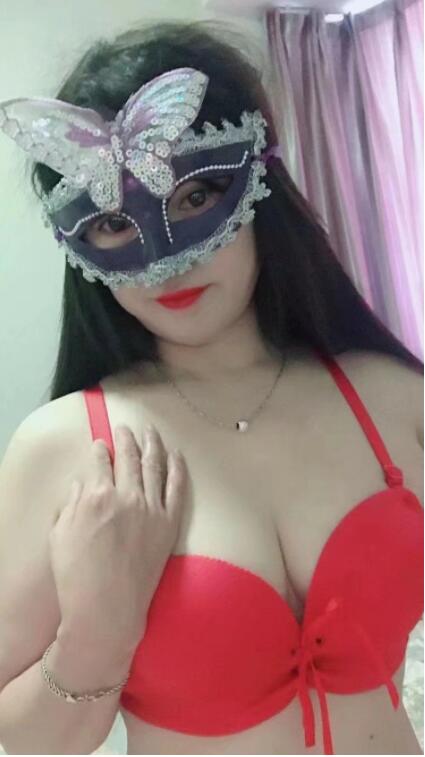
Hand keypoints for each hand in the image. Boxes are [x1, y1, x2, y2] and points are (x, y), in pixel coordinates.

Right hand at [49, 424, 186, 652]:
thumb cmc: (76, 576)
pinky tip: (176, 455)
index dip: (100, 450)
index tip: (101, 444)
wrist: (107, 610)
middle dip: (127, 439)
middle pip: (129, 458)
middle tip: (126, 429)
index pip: (101, 462)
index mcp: (97, 495)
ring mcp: (152, 509)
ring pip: (155, 465)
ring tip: (151, 431)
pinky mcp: (169, 524)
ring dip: (152, 444)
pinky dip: (177, 467)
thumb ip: (70, 503)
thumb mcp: (60, 535)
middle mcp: (127, 496)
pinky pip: (177, 488)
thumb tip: (81, 484)